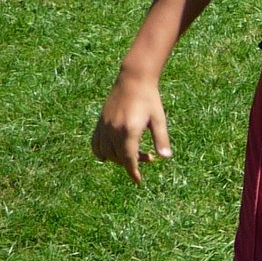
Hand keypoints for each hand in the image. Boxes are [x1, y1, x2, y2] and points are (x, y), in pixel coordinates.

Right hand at [92, 69, 170, 183]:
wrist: (133, 79)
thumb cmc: (149, 99)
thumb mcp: (158, 119)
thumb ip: (161, 139)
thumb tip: (166, 157)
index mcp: (129, 130)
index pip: (129, 159)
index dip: (133, 172)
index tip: (138, 181)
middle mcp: (114, 130)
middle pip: (118, 158)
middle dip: (131, 163)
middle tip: (148, 157)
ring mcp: (104, 126)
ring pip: (105, 153)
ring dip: (118, 158)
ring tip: (134, 152)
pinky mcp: (100, 122)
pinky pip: (95, 143)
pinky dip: (101, 152)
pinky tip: (110, 154)